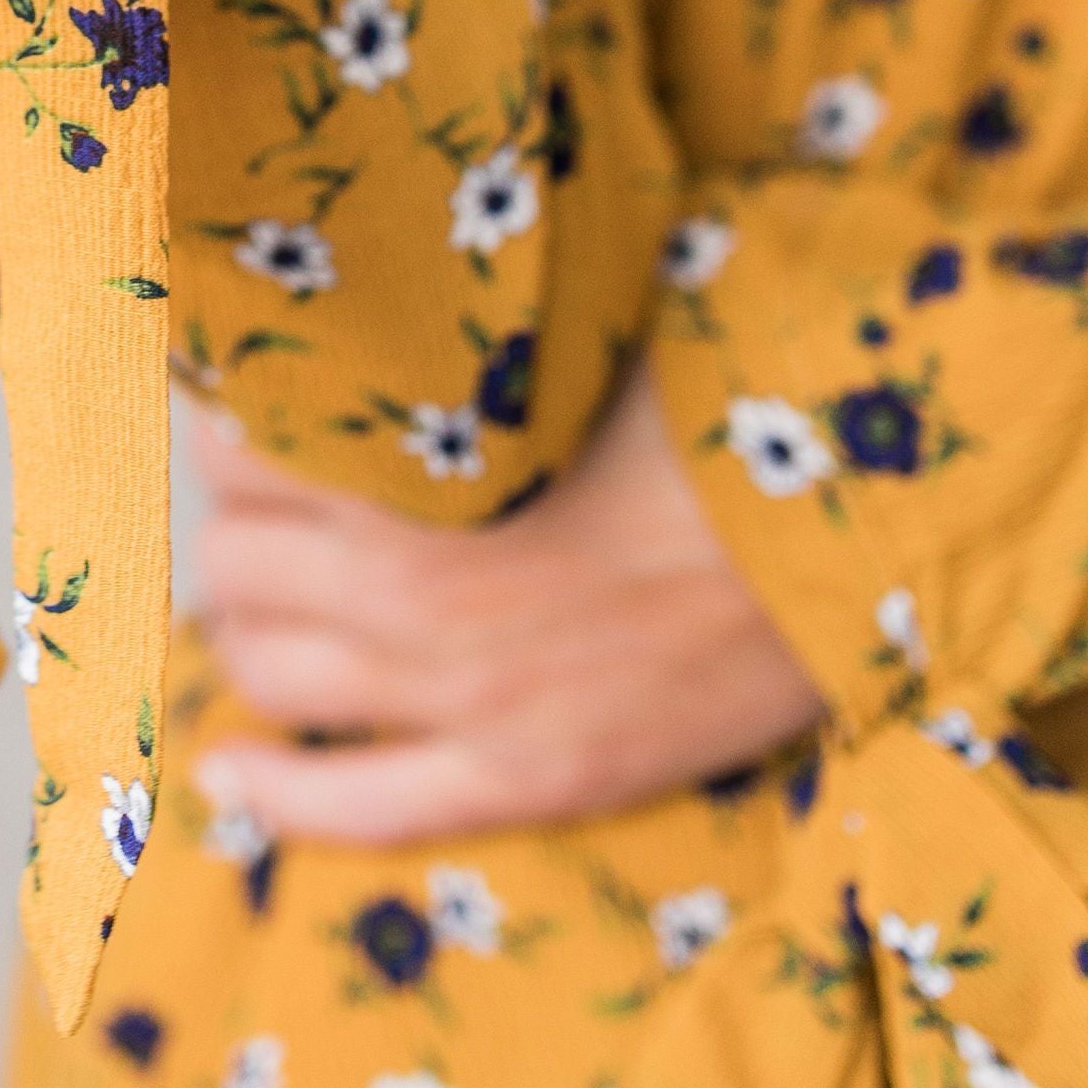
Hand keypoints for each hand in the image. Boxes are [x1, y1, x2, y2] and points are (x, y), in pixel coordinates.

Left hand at [189, 363, 822, 840]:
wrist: (863, 523)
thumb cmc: (722, 395)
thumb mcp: (574, 334)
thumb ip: (466, 334)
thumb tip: (389, 277)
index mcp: (425, 474)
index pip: (246, 457)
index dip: (233, 430)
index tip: (245, 411)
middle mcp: (420, 597)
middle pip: (241, 568)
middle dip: (234, 532)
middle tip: (256, 504)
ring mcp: (473, 702)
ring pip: (274, 676)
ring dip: (244, 634)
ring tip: (252, 603)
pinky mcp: (530, 777)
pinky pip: (357, 809)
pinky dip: (274, 791)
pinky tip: (224, 769)